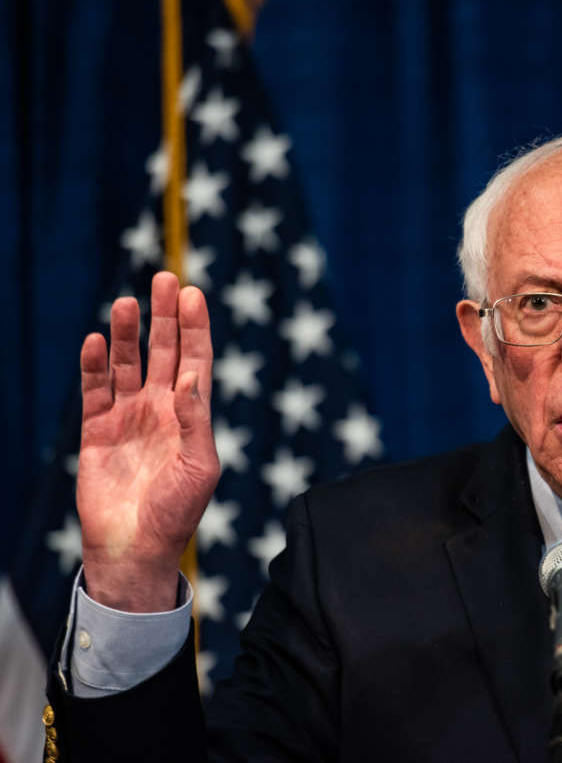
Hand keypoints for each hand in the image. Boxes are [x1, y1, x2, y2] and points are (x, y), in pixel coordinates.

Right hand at [76, 272, 219, 611]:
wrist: (136, 548)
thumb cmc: (177, 512)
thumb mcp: (200, 467)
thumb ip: (195, 421)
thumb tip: (191, 379)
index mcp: (192, 415)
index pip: (196, 360)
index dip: (195, 327)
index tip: (193, 294)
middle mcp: (162, 409)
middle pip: (164, 351)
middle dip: (164, 316)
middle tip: (164, 278)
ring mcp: (129, 417)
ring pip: (128, 364)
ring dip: (128, 333)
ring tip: (127, 302)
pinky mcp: (97, 431)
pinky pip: (94, 391)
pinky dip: (94, 366)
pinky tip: (95, 342)